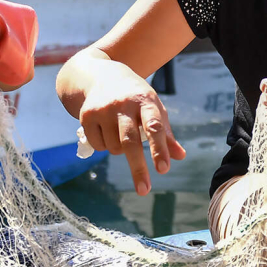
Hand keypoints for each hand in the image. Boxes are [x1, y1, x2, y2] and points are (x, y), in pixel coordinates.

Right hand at [77, 59, 185, 194]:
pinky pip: (98, 145)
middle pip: (131, 141)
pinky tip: (106, 132)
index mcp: (145, 100)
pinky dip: (105, 147)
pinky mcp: (86, 115)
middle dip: (138, 168)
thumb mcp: (154, 108)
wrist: (102, 75)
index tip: (163, 169)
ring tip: (122, 135)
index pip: (155, 127)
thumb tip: (180, 156)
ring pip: (114, 147)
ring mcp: (103, 109)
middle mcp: (123, 103)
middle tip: (144, 190)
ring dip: (121, 151)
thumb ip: (167, 134)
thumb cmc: (135, 97)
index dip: (159, 149)